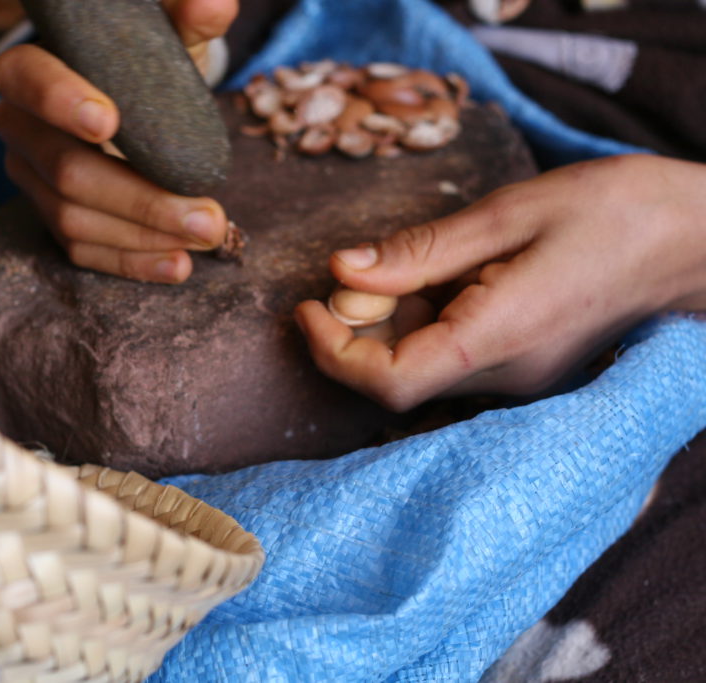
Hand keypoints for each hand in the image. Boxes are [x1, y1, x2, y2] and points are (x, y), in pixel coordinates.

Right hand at [0, 0, 237, 282]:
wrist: (131, 102)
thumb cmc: (141, 64)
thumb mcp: (164, 37)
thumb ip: (184, 17)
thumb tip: (214, 4)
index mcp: (29, 71)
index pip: (28, 80)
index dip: (61, 101)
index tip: (110, 121)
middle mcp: (20, 128)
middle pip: (66, 170)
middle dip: (140, 198)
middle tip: (207, 215)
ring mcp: (31, 180)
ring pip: (74, 218)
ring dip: (146, 234)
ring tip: (208, 237)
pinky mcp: (52, 219)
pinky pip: (81, 249)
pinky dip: (132, 261)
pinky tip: (178, 264)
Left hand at [295, 154, 705, 410]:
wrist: (696, 238)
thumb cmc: (615, 211)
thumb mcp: (509, 213)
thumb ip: (421, 251)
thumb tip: (342, 270)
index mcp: (499, 336)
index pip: (390, 382)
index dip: (333, 353)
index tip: (308, 306)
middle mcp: (505, 375)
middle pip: (397, 380)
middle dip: (353, 333)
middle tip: (348, 273)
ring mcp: (517, 377)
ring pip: (421, 368)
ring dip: (388, 325)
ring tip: (399, 267)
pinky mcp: (524, 366)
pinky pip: (452, 356)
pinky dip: (422, 322)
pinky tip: (436, 277)